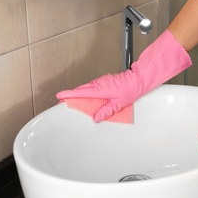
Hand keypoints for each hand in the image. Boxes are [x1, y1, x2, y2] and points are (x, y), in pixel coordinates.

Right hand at [56, 30, 190, 121]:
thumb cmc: (131, 89)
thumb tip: (96, 118)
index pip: (80, 92)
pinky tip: (89, 100)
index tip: (59, 96)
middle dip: (72, 96)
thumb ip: (106, 111)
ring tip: (74, 103)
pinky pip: (93, 88)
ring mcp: (101, 82)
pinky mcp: (105, 82)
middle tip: (64, 102)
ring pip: (87, 89)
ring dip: (80, 95)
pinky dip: (88, 93)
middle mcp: (98, 84)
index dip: (69, 94)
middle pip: (81, 90)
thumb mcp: (119, 104)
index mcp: (99, 89)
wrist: (139, 79)